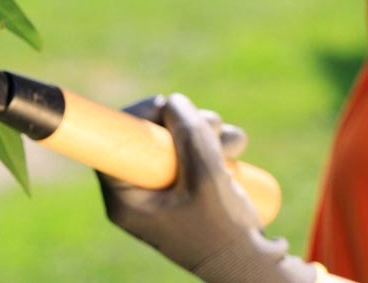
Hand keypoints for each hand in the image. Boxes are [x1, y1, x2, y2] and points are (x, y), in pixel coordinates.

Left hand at [98, 94, 317, 282]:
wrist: (254, 266)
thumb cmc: (224, 233)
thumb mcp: (207, 180)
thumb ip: (189, 137)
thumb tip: (173, 101)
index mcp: (126, 199)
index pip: (113, 145)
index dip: (137, 117)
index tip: (163, 106)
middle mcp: (139, 192)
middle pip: (147, 137)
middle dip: (183, 123)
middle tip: (213, 124)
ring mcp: (163, 190)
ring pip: (174, 141)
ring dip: (206, 131)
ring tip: (234, 145)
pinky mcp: (186, 187)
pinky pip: (192, 153)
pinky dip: (214, 145)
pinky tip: (235, 152)